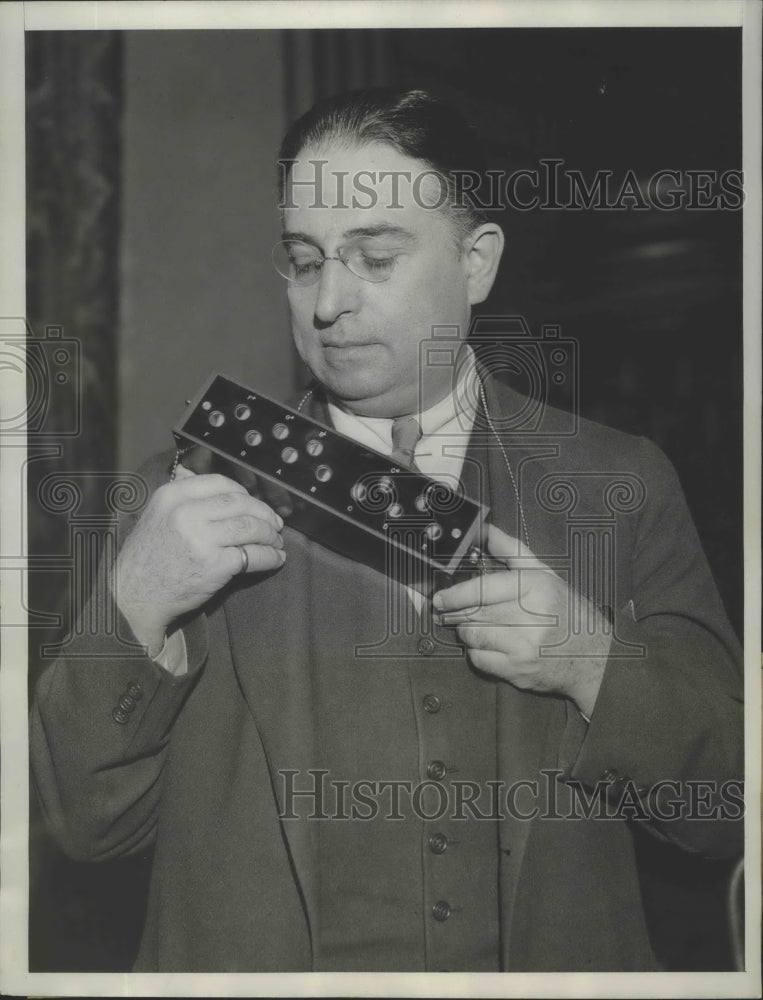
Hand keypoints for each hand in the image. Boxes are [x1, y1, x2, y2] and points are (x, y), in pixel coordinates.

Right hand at [113, 465, 285, 655]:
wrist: (134, 595)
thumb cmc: (147, 557)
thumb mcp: (156, 515)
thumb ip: (181, 495)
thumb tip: (201, 476)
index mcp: (172, 496)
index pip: (220, 483)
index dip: (244, 493)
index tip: (254, 504)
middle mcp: (187, 513)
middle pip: (240, 503)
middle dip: (264, 513)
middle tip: (275, 524)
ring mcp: (202, 539)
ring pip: (250, 527)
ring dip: (270, 534)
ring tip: (276, 541)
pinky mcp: (215, 565)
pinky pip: (253, 555)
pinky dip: (270, 556)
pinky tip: (276, 558)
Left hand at [432, 524, 609, 717]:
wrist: (594, 656)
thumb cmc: (566, 611)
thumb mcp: (545, 574)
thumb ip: (511, 551)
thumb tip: (484, 531)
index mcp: (535, 587)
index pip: (483, 590)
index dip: (455, 594)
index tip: (440, 597)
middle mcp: (530, 617)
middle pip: (473, 613)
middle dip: (456, 612)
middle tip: (448, 610)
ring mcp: (523, 647)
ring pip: (472, 636)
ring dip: (466, 631)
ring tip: (474, 626)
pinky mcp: (518, 671)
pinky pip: (479, 660)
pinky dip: (476, 652)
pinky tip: (489, 645)